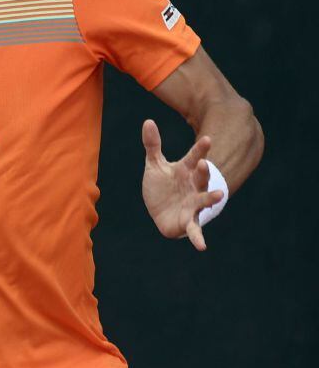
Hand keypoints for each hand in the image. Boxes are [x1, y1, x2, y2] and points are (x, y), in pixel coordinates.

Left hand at [141, 119, 225, 250]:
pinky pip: (195, 230)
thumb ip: (153, 145)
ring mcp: (193, 204)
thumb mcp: (155, 164)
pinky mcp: (188, 221)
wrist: (161, 211)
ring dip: (210, 197)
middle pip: (200, 177)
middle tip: (203, 164)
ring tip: (218, 194)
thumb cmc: (162, 186)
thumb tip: (148, 121)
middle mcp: (193, 186)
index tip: (207, 139)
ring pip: (203, 200)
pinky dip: (198, 237)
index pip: (194, 157)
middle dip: (203, 171)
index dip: (201, 149)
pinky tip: (202, 246)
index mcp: (186, 171)